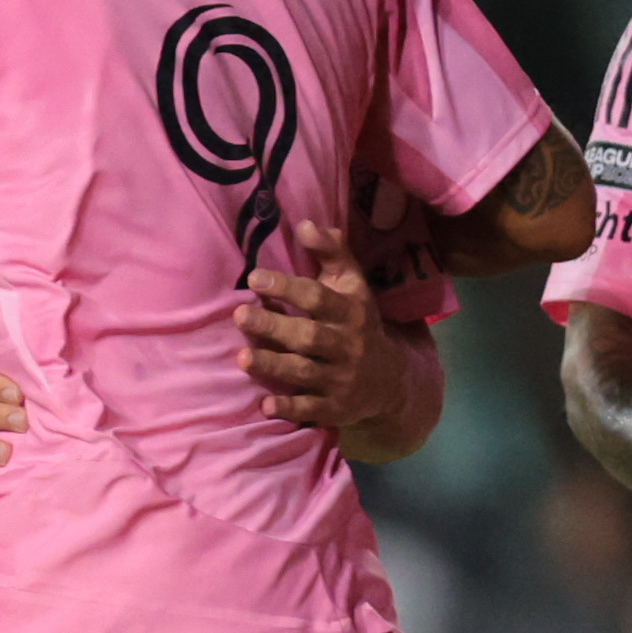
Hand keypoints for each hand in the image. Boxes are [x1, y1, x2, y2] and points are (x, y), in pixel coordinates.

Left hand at [242, 220, 403, 431]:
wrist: (392, 379)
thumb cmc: (359, 323)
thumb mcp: (353, 285)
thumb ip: (332, 252)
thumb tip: (304, 223)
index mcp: (351, 312)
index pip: (318, 298)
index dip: (287, 287)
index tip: (254, 278)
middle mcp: (348, 346)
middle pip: (309, 337)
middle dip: (274, 328)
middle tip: (239, 316)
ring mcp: (342, 379)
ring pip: (305, 372)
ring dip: (274, 366)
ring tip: (242, 359)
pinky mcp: (337, 408)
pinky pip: (312, 409)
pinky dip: (290, 408)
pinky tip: (266, 406)